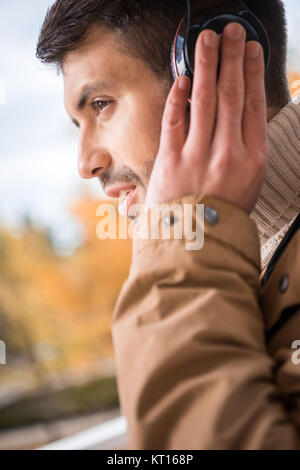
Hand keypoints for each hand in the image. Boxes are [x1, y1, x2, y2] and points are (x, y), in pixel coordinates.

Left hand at [145, 22, 268, 214]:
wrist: (198, 243)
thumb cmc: (224, 213)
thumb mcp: (249, 183)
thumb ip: (246, 149)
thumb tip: (240, 113)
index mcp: (252, 159)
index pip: (253, 104)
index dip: (252, 73)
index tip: (251, 51)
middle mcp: (227, 153)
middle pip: (230, 95)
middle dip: (231, 58)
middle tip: (231, 33)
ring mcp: (197, 156)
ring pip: (204, 101)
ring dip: (206, 66)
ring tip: (208, 41)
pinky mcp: (171, 161)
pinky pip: (174, 122)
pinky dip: (177, 98)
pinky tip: (182, 77)